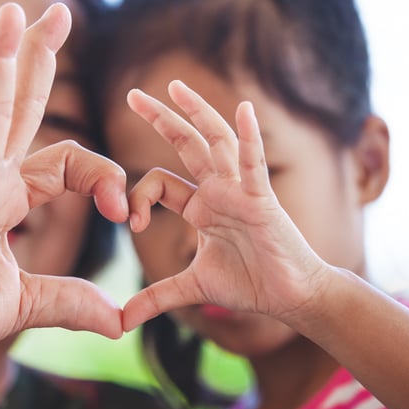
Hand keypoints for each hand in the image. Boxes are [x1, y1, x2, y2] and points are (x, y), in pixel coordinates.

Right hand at [0, 3, 127, 373]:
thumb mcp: (25, 305)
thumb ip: (70, 301)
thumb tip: (118, 321)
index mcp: (9, 197)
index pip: (68, 162)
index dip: (104, 176)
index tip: (124, 210)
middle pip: (16, 110)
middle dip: (35, 59)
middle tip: (54, 10)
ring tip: (9, 15)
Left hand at [123, 80, 327, 330]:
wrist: (289, 296)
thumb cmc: (248, 284)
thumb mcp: (192, 287)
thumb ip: (156, 297)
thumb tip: (120, 322)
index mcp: (199, 206)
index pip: (160, 183)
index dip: (137, 196)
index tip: (129, 223)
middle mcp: (217, 191)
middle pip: (186, 145)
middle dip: (161, 119)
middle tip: (133, 94)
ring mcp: (240, 191)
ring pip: (216, 143)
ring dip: (197, 114)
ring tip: (176, 87)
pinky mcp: (262, 200)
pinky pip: (254, 164)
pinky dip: (249, 138)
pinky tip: (243, 109)